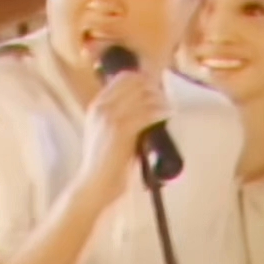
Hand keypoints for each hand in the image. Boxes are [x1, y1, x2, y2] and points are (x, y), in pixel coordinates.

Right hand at [75, 70, 169, 205]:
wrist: (95, 185)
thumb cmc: (105, 164)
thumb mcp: (107, 133)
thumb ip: (120, 117)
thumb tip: (146, 106)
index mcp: (97, 106)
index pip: (123, 78)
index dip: (143, 79)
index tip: (157, 88)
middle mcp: (102, 107)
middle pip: (135, 82)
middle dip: (154, 88)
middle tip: (166, 98)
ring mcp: (111, 118)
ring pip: (144, 96)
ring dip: (161, 100)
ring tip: (169, 107)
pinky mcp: (122, 131)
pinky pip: (148, 113)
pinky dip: (161, 112)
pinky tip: (169, 115)